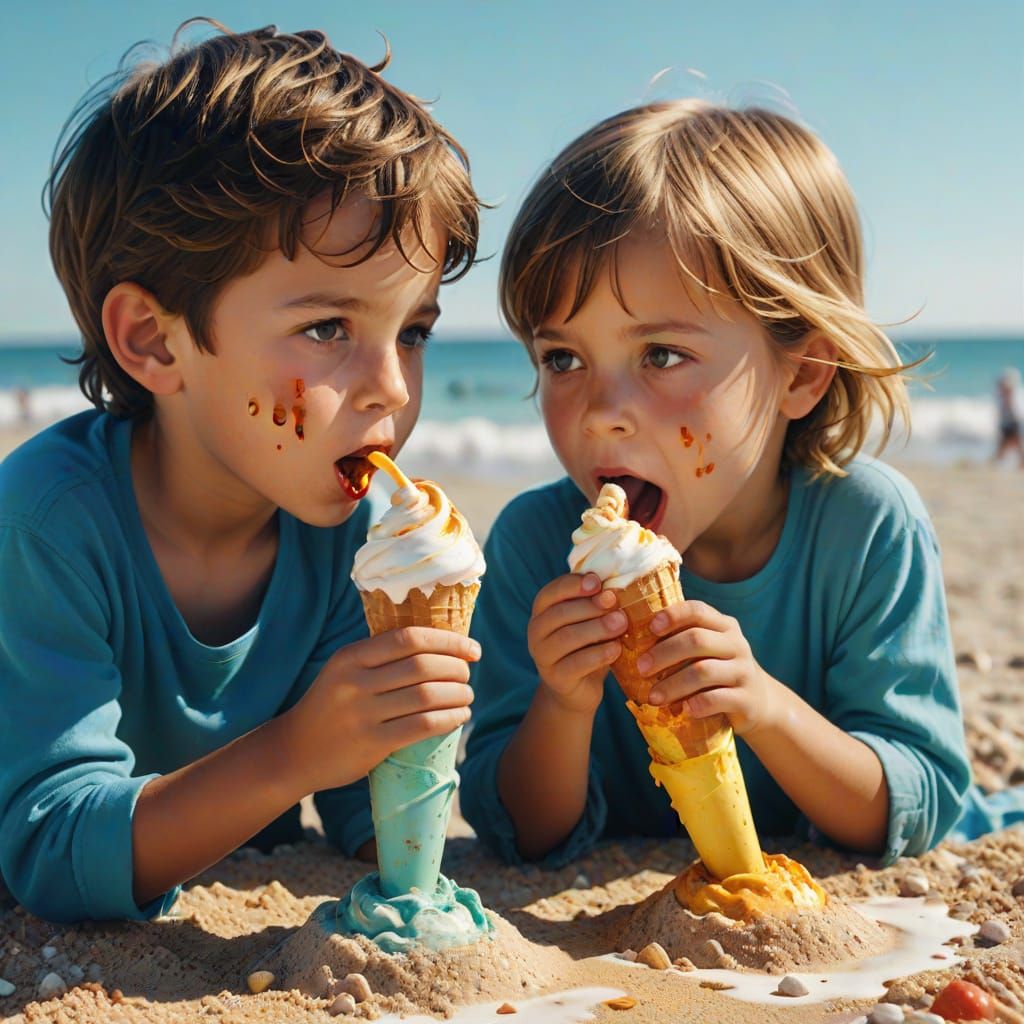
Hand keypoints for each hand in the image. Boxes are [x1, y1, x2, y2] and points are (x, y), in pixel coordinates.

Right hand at [281, 627, 478, 793]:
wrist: (294, 751)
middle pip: (422, 666)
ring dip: (458, 694)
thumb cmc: (331, 706)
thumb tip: (442, 644)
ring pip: (427, 696)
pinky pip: (422, 726)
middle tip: (467, 674)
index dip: (448, 641)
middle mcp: (354, 682)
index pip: (409, 638)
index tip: (471, 648)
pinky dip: (449, 718)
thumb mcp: (345, 671)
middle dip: (456, 668)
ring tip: (467, 696)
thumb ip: (381, 657)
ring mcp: (362, 714)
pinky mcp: (371, 744)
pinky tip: (459, 716)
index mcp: (350, 656)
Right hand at [527, 572, 626, 715]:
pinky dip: (599, 654)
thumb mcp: (589, 620)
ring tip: (621, 624)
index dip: (574, 584)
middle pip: (561, 613)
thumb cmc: (587, 645)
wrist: (578, 688)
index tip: (598, 582)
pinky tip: (617, 649)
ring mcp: (542, 656)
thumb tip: (615, 587)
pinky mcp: (555, 678)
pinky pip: (577, 663)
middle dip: (591, 606)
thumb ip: (595, 603)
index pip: (552, 591)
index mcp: (542, 610)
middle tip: (616, 603)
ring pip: (567, 637)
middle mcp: (536, 631)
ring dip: (597, 628)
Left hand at [639, 600, 777, 735]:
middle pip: (697, 640)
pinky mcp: (747, 699)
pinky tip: (682, 710)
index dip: (673, 615)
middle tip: (640, 668)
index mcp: (724, 626)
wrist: (757, 702)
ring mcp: (744, 671)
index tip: (650, 627)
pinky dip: (696, 704)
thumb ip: (682, 639)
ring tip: (653, 697)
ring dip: (673, 684)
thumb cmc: (719, 670)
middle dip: (664, 653)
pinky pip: (717, 699)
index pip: (698, 610)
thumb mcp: (707, 650)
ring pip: (704, 671)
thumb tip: (632, 639)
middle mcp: (736, 644)